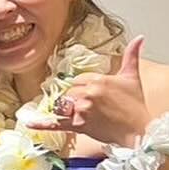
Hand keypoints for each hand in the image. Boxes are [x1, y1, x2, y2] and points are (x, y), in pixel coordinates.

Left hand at [26, 36, 150, 146]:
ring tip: (82, 113)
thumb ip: (132, 56)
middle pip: (69, 92)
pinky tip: (30, 123)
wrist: (139, 130)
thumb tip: (139, 39)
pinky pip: (55, 123)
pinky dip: (41, 124)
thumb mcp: (133, 77)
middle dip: (76, 98)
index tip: (94, 94)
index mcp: (99, 80)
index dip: (84, 86)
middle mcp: (88, 93)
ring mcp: (81, 109)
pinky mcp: (78, 125)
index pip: (78, 79)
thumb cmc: (136, 106)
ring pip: (63, 104)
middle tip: (92, 106)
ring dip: (67, 108)